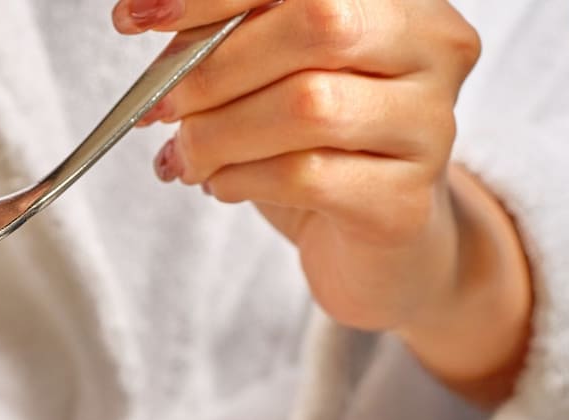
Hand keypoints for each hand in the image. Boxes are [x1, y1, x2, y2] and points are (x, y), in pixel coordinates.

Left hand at [116, 0, 532, 404]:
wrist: (379, 247)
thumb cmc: (319, 148)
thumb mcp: (271, 74)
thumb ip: (229, 35)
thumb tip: (148, 16)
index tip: (136, 16)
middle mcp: (432, 50)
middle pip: (319, 25)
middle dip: (216, 65)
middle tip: (161, 104)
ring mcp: (429, 126)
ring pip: (310, 106)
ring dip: (220, 132)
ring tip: (187, 154)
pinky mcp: (405, 201)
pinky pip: (307, 176)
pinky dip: (242, 178)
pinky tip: (221, 183)